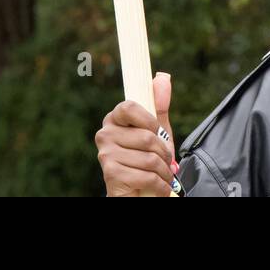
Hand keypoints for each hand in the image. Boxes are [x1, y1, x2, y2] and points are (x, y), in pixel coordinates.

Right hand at [95, 71, 176, 196]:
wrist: (140, 193)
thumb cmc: (147, 160)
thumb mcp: (157, 132)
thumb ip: (159, 106)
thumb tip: (162, 77)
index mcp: (114, 119)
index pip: (129, 106)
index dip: (149, 120)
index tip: (157, 132)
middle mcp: (105, 135)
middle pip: (147, 137)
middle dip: (163, 153)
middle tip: (164, 162)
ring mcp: (106, 155)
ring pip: (149, 158)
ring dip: (164, 172)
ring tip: (162, 176)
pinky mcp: (111, 174)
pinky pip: (147, 176)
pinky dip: (160, 185)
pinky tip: (158, 188)